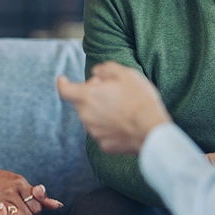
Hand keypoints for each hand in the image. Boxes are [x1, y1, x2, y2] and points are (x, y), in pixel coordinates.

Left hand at [57, 61, 171, 153]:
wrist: (152, 130)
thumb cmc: (139, 99)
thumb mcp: (125, 74)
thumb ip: (105, 69)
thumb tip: (96, 73)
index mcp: (87, 97)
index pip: (64, 90)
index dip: (62, 83)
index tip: (63, 79)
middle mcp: (86, 116)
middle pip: (81, 103)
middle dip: (91, 95)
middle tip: (111, 91)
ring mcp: (94, 132)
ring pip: (91, 118)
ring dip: (100, 111)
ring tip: (122, 107)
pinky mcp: (104, 145)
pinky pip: (103, 132)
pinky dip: (109, 127)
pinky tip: (125, 123)